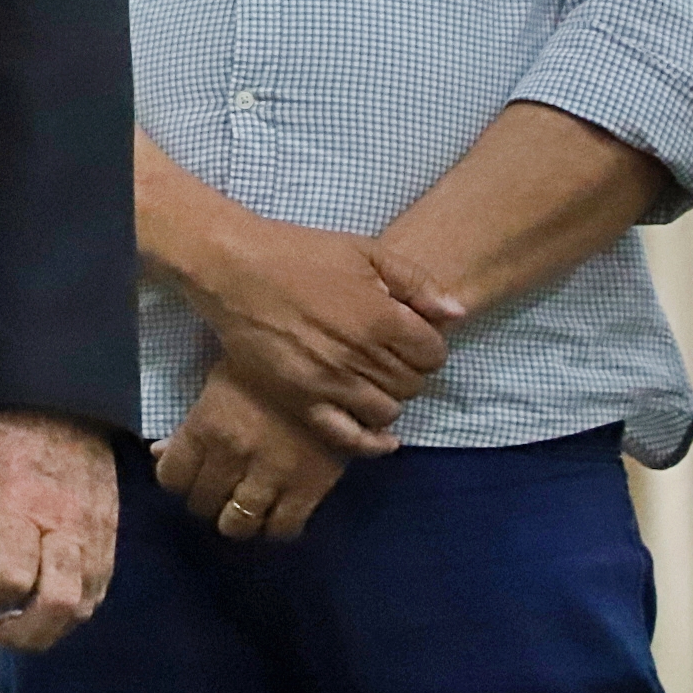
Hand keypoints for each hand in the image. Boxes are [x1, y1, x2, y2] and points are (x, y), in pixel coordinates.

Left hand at [0, 409, 117, 651]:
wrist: (62, 400)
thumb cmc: (4, 432)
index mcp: (22, 504)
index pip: (11, 577)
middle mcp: (66, 524)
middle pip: (59, 603)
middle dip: (28, 633)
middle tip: (5, 632)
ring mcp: (95, 531)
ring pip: (86, 604)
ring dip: (54, 626)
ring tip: (27, 621)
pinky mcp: (111, 532)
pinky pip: (101, 587)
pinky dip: (77, 607)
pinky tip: (52, 599)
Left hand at [150, 363, 348, 542]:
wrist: (331, 370)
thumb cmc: (265, 370)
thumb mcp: (217, 385)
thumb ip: (188, 425)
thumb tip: (158, 453)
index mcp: (206, 426)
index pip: (171, 477)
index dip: (176, 479)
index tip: (188, 475)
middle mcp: (232, 457)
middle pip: (202, 504)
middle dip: (206, 499)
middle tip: (218, 489)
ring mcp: (271, 477)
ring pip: (238, 525)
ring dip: (237, 519)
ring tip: (244, 506)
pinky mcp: (308, 490)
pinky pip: (283, 529)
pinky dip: (275, 528)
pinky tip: (275, 512)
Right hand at [179, 215, 460, 454]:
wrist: (234, 269)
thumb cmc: (300, 254)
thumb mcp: (364, 251)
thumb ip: (417, 281)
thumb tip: (458, 313)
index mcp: (382, 318)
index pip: (433, 353)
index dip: (427, 343)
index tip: (409, 334)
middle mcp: (361, 357)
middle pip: (413, 383)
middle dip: (409, 368)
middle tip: (387, 352)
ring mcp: (332, 384)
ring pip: (388, 410)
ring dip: (389, 396)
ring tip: (372, 377)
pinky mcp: (303, 401)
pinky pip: (349, 437)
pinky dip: (371, 442)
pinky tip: (381, 436)